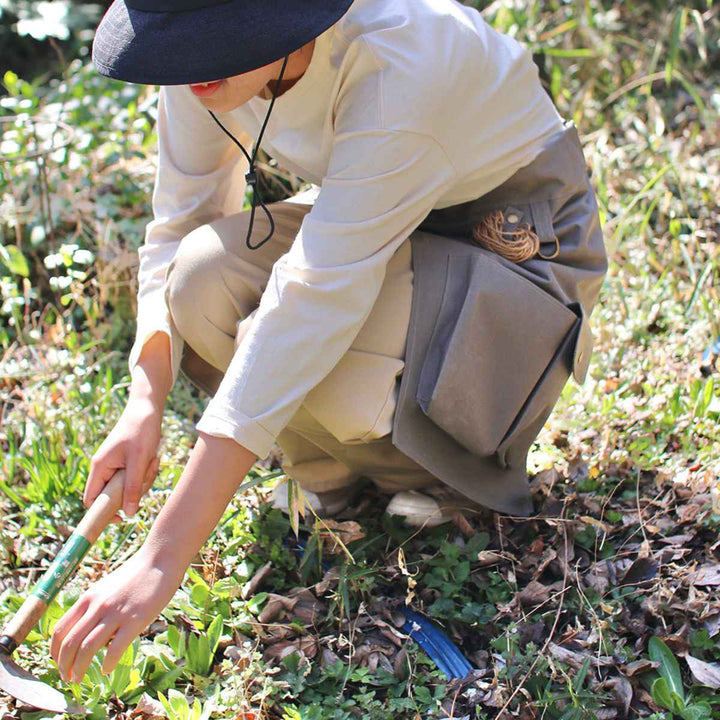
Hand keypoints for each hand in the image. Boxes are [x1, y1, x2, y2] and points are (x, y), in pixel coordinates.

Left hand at [49, 549, 181, 683]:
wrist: (160, 559)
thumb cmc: (136, 574)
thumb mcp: (107, 587)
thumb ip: (95, 606)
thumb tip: (90, 631)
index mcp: (88, 598)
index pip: (60, 630)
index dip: (55, 651)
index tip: (59, 662)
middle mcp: (97, 606)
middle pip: (70, 643)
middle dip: (64, 665)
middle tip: (66, 677)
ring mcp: (116, 613)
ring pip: (87, 648)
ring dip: (79, 669)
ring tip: (79, 679)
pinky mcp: (135, 620)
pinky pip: (116, 648)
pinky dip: (108, 663)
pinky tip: (107, 669)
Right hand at [84, 396, 161, 520]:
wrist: (148, 408)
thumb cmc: (141, 430)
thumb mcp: (139, 460)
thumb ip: (132, 487)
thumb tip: (127, 513)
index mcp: (100, 467)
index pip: (91, 499)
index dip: (102, 512)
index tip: (121, 518)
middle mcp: (104, 468)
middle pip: (115, 495)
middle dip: (134, 490)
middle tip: (147, 472)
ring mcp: (116, 466)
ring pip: (129, 488)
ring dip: (144, 479)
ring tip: (152, 460)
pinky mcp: (127, 463)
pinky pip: (136, 478)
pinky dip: (146, 472)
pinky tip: (153, 459)